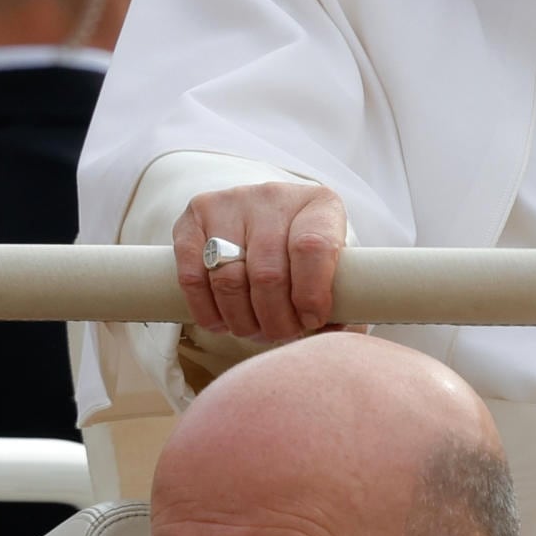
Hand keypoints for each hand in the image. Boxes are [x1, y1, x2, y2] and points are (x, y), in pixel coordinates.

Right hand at [176, 183, 348, 341]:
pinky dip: (208, 312)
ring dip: (242, 322)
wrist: (266, 221)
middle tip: (282, 334)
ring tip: (255, 330)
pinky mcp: (191, 220)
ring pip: (229, 281)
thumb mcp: (334, 267)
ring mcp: (228, 205)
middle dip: (276, 320)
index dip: (311, 293)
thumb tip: (340, 338)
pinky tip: (224, 322)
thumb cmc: (307, 257)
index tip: (312, 320)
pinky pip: (192, 279)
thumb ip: (344, 301)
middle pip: (267, 274)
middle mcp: (272, 196)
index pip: (312, 247)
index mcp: (319, 205)